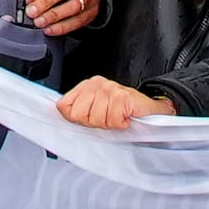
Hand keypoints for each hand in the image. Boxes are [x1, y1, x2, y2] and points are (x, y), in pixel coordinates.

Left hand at [57, 77, 173, 130]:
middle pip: (79, 115)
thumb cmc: (123, 112)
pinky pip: (112, 120)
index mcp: (87, 86)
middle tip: (107, 117)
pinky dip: (120, 123)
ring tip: (117, 116)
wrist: (150, 111)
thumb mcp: (95, 111)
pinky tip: (125, 117)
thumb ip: (76, 111)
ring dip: (109, 123)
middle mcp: (97, 84)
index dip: (77, 118)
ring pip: (96, 119)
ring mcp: (110, 89)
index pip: (64, 106)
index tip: (91, 118)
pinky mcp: (122, 97)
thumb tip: (57, 114)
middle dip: (93, 122)